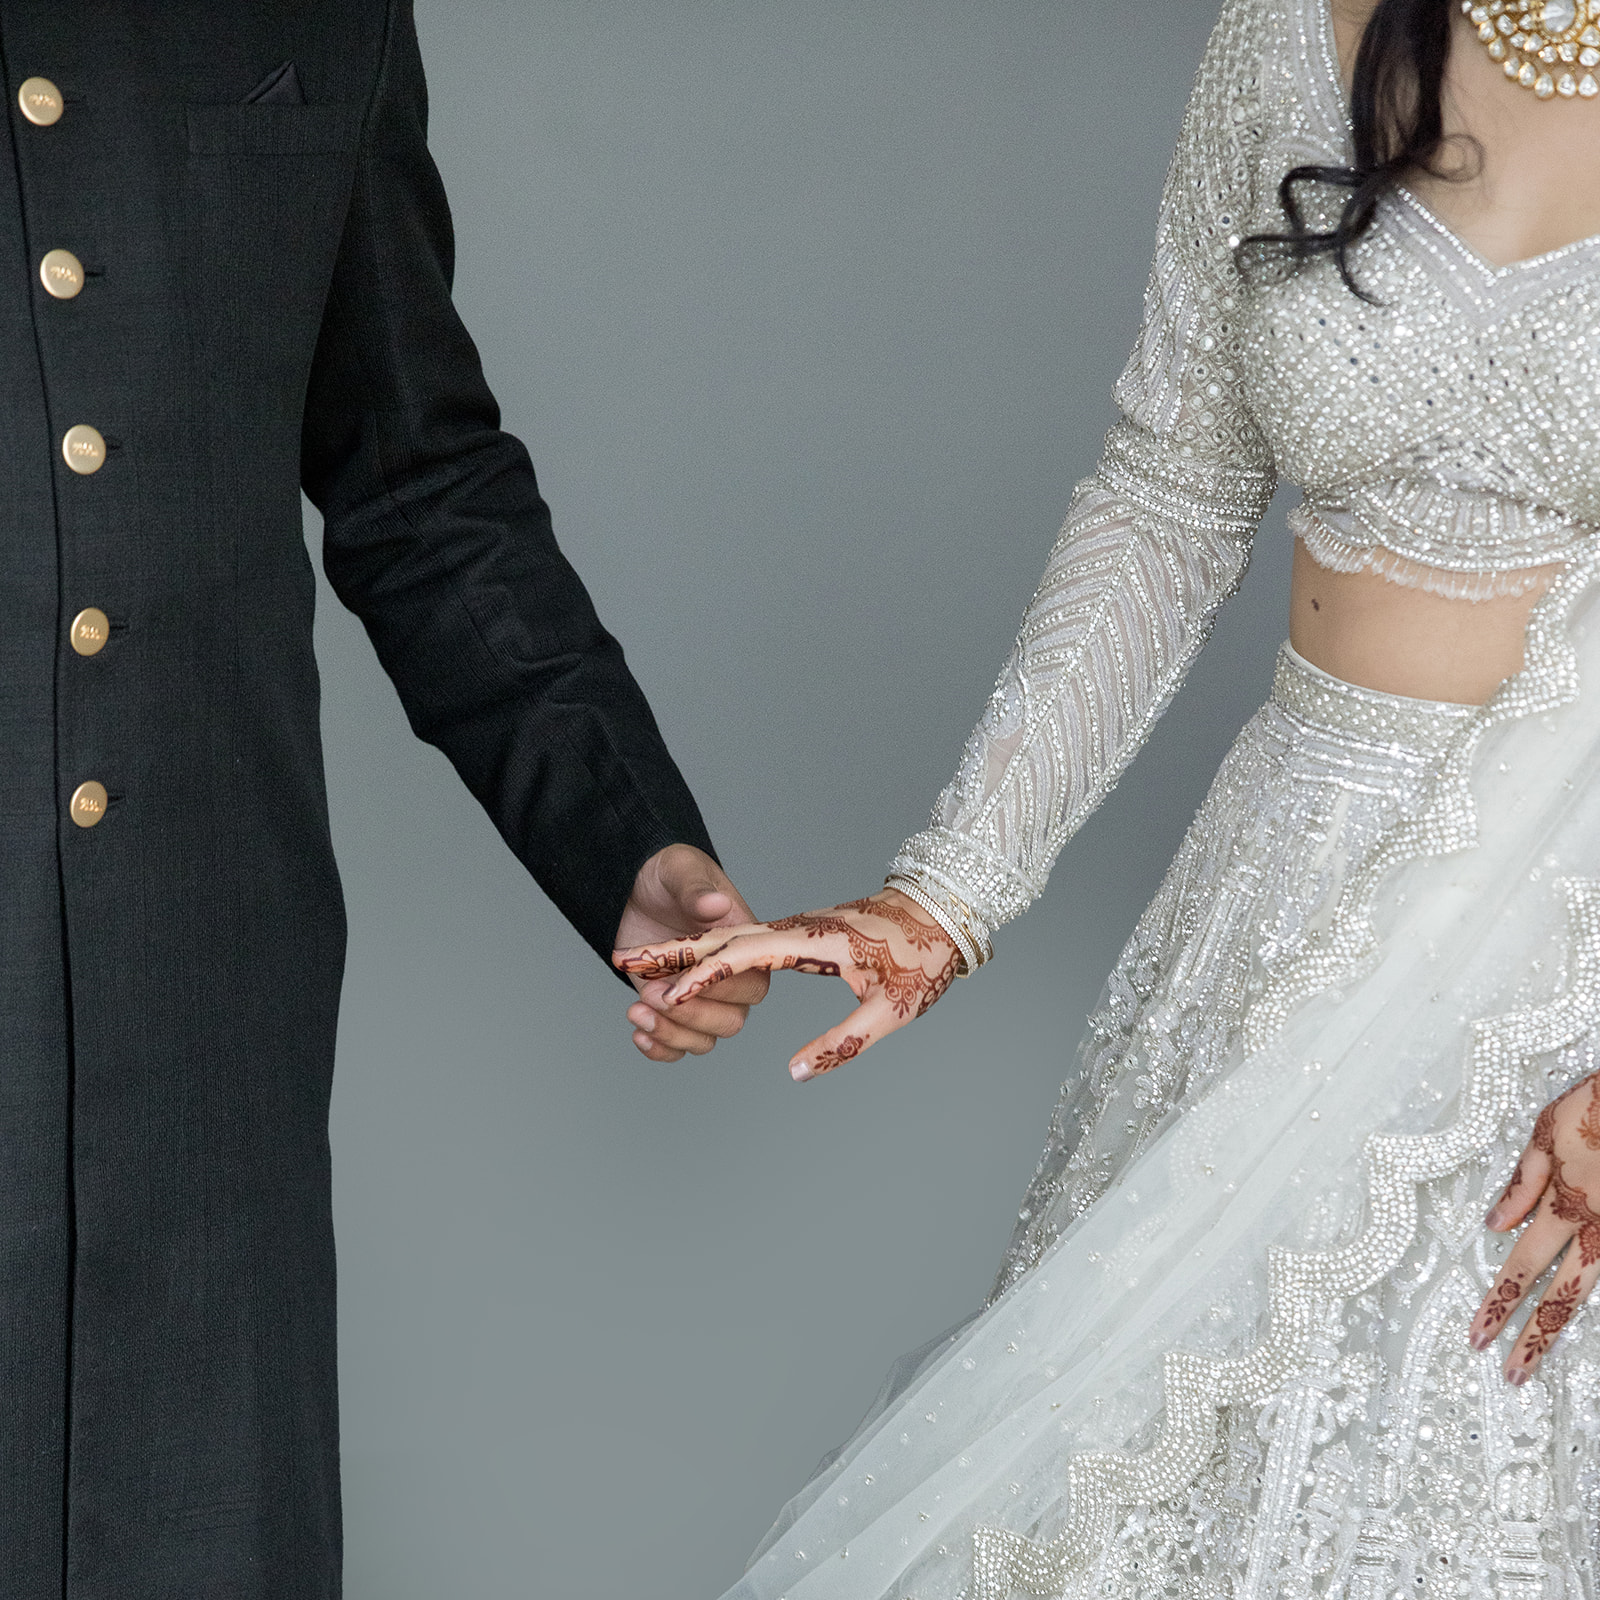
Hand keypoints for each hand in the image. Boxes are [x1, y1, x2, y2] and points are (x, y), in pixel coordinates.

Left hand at [612, 844, 767, 1062]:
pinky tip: (638, 1032)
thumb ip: (696, 889)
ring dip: (671, 1033)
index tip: (677, 979)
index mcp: (743, 946)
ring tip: (636, 1010)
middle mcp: (728, 979)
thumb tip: (715, 904)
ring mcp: (701, 999)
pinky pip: (680, 1045)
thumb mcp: (680, 870)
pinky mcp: (674, 1010)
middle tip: (650, 993)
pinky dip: (661, 1048)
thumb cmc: (669, 873)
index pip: (750, 984)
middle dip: (689, 1014)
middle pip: (730, 1020)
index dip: (717, 990)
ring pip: (705, 1039)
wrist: (638, 887)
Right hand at [614, 889, 959, 1081]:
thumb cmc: (923, 959)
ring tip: (639, 963)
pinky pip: (745, 939)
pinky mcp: (798, 930)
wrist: (944, 910)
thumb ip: (842, 1042)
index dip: (702, 978)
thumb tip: (794, 1071)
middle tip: (621, 962)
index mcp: (812, 942)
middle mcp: (795, 928)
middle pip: (721, 939)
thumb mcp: (891, 1010)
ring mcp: (794, 926)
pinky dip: (711, 948)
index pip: (743, 957)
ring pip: (728, 936)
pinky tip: (691, 962)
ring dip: (684, 949)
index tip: (664, 995)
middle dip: (671, 952)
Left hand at [1469, 1071, 1599, 1382]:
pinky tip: (1579, 1306)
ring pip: (1593, 1289)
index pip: (1522, 1265)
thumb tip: (1494, 1225)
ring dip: (1561, 1326)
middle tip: (1509, 1375)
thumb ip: (1524, 1182)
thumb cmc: (1598, 1104)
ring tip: (1536, 1359)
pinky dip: (1595, 1283)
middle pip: (1561, 1295)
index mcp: (1567, 1205)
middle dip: (1533, 1337)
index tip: (1477, 1337)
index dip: (1499, 1303)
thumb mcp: (1548, 1131)